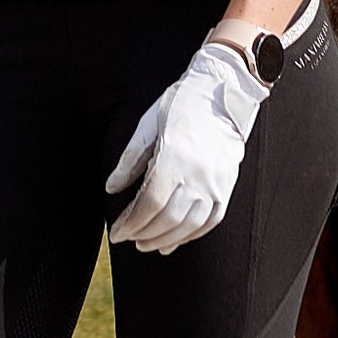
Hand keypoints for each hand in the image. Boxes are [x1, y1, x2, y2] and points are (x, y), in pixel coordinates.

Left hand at [105, 44, 270, 254]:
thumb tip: (110, 189)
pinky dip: (192, 235)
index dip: (130, 223)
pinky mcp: (226, 187)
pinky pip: (211, 220)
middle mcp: (197, 175)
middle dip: (143, 234)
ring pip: (190, 225)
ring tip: (147, 244)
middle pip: (168, 219)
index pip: (149, 204)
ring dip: (166, 239)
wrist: (220, 94)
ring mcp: (215, 184)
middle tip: (128, 240)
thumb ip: (130, 160)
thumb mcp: (147, 126)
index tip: (116, 233)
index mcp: (174, 158)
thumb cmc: (178, 106)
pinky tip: (175, 241)